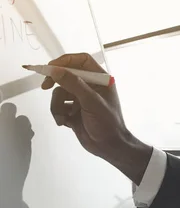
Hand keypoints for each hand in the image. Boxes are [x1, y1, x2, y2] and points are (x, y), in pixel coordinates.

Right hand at [42, 53, 150, 183]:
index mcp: (100, 79)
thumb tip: (56, 70)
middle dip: (55, 82)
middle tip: (44, 86)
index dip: (65, 61)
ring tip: (65, 116)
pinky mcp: (73, 110)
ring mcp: (81, 98)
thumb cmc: (106, 122)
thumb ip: (73, 84)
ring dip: (57, 104)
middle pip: (66, 74)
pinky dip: (58, 113)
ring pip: (59, 92)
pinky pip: (58, 105)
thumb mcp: (91, 101)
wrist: (108, 146)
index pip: (81, 60)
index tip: (51, 67)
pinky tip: (65, 122)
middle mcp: (90, 86)